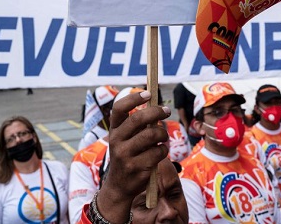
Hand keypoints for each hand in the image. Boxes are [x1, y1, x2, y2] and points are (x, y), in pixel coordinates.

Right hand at [96, 90, 169, 221]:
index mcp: (114, 130)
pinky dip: (163, 149)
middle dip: (156, 112)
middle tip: (166, 111)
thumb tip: (157, 108)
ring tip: (163, 136)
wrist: (119, 186)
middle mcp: (117, 141)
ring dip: (162, 133)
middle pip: (138, 119)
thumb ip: (136, 126)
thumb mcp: (125, 140)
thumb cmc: (127, 156)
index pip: (118, 108)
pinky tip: (160, 151)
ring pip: (152, 135)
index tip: (148, 94)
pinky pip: (158, 151)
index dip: (133, 98)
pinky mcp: (137, 167)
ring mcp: (125, 155)